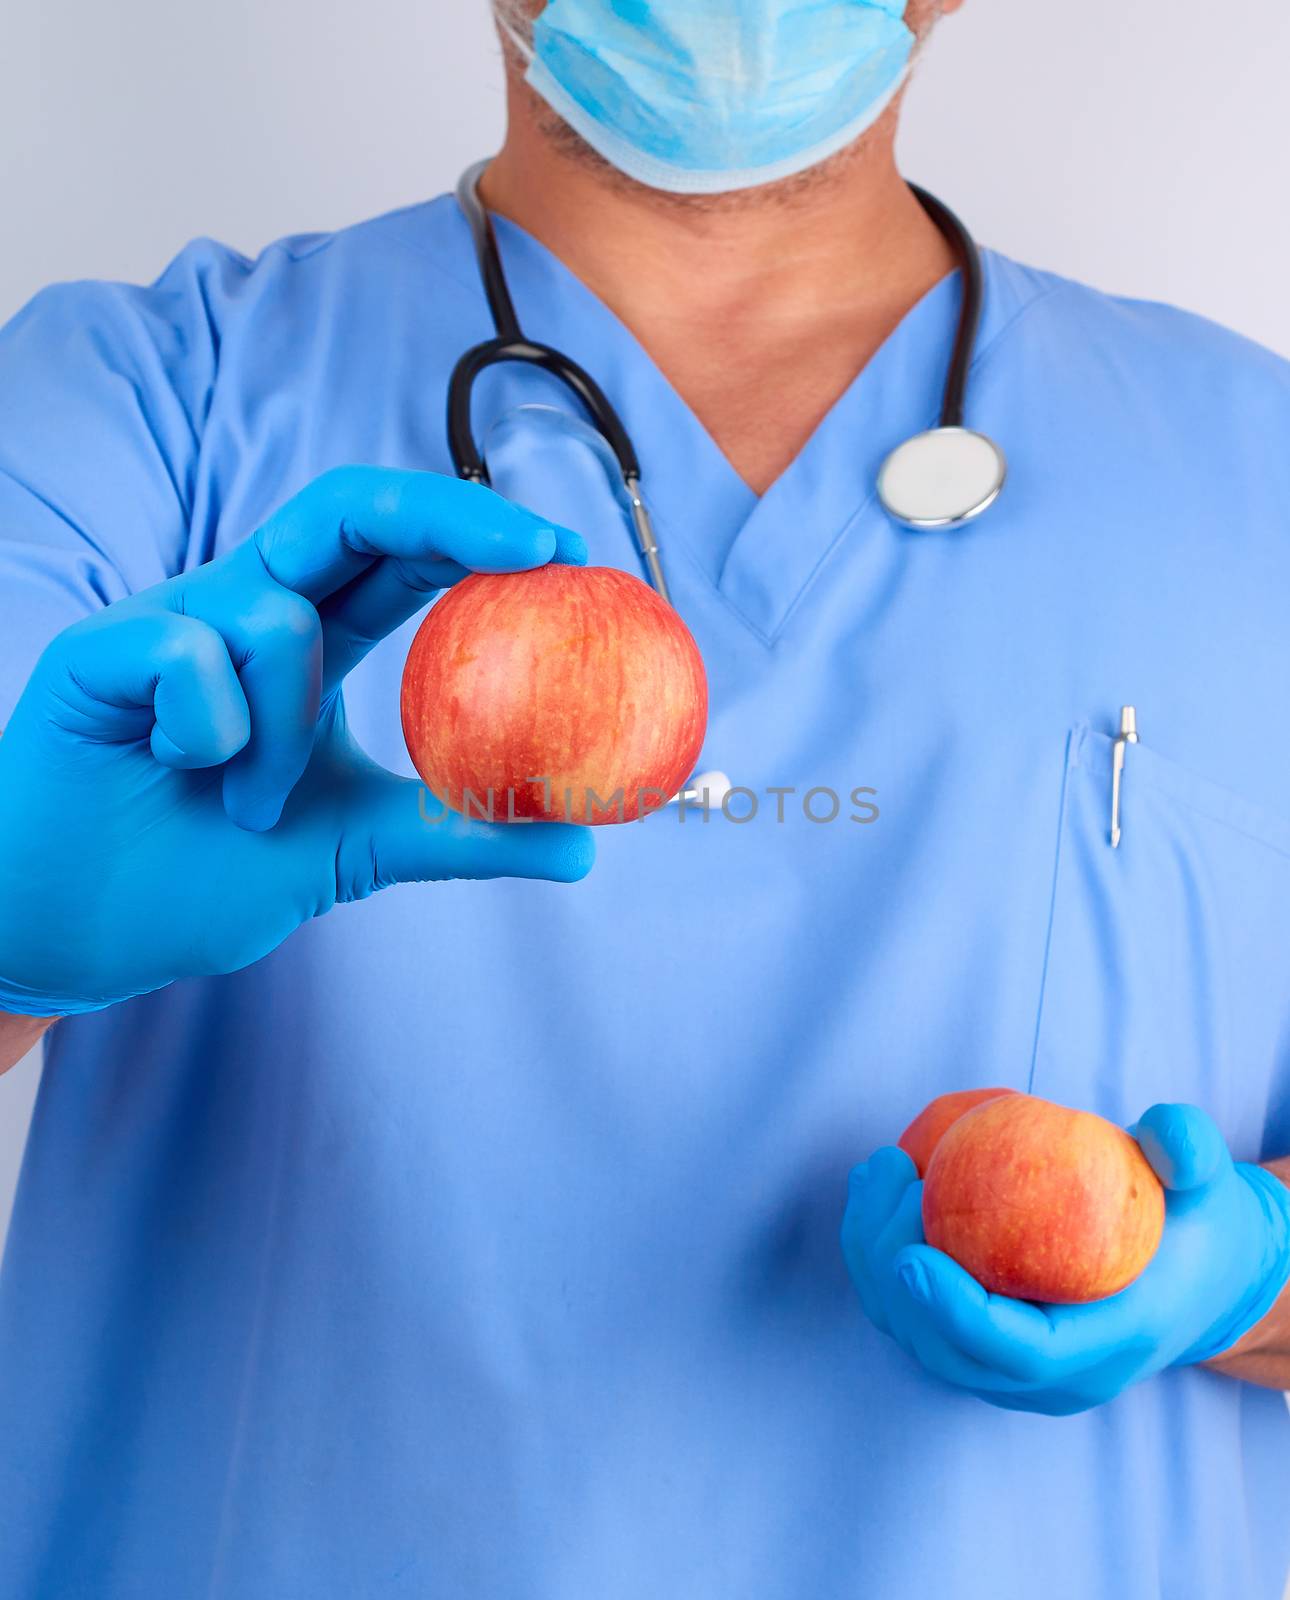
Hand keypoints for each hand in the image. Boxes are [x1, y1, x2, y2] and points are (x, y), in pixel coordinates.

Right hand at [0, 467, 594, 1015]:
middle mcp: (242, 609)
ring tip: (248, 804)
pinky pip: (189, 655)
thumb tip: (580, 845)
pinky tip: (181, 771)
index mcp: (305, 641)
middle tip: (535, 547)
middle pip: (347, 508)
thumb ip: (456, 832)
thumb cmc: (202, 872)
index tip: (570, 554)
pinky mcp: (100, 649)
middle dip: (446, 512)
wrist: (77, 931)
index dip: (479, 536)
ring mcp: (170, 621)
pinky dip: (209, 732)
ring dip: (288, 733)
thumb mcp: (357, 849)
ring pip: (276, 619)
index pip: (397, 556)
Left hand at [840, 1104, 1289, 1414]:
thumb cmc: (1191, 1220)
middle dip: (895, 1268)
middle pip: (948, 1349)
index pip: (1022, 1354)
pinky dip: (879, 1258)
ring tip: (877, 1170)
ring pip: (917, 1334)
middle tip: (893, 1173)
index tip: (911, 1254)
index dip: (958, 1315)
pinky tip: (876, 1188)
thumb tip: (1163, 1140)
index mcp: (1109, 1344)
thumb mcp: (1207, 1184)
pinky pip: (914, 1315)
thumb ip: (1191, 1151)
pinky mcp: (983, 1349)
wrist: (1193, 1278)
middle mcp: (1055, 1377)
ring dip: (875, 1257)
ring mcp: (1014, 1372)